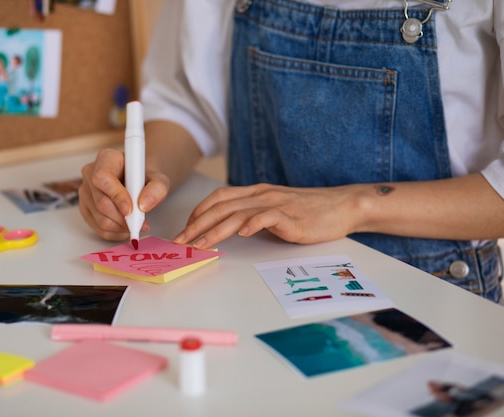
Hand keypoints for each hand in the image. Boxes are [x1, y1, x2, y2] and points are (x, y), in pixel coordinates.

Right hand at [78, 148, 169, 239]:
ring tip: (136, 224)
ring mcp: (85, 191)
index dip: (116, 196)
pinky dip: (114, 232)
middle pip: (101, 202)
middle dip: (122, 218)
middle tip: (140, 223)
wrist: (137, 182)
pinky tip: (125, 227)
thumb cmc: (144, 178)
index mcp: (107, 158)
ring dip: (120, 227)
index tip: (131, 209)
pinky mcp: (85, 208)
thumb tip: (144, 204)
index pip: (102, 178)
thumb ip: (157, 189)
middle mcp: (90, 173)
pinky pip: (97, 227)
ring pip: (99, 218)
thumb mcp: (158, 179)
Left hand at [174, 183, 359, 248]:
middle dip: (197, 224)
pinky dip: (253, 224)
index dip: (199, 211)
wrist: (341, 206)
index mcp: (256, 193)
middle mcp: (262, 195)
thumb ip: (254, 215)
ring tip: (200, 244)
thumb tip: (232, 230)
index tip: (186, 229)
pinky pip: (268, 217)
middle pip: (221, 207)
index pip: (219, 197)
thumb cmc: (309, 211)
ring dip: (215, 230)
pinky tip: (242, 235)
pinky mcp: (291, 216)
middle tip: (182, 241)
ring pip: (238, 213)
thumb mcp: (275, 209)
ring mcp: (276, 204)